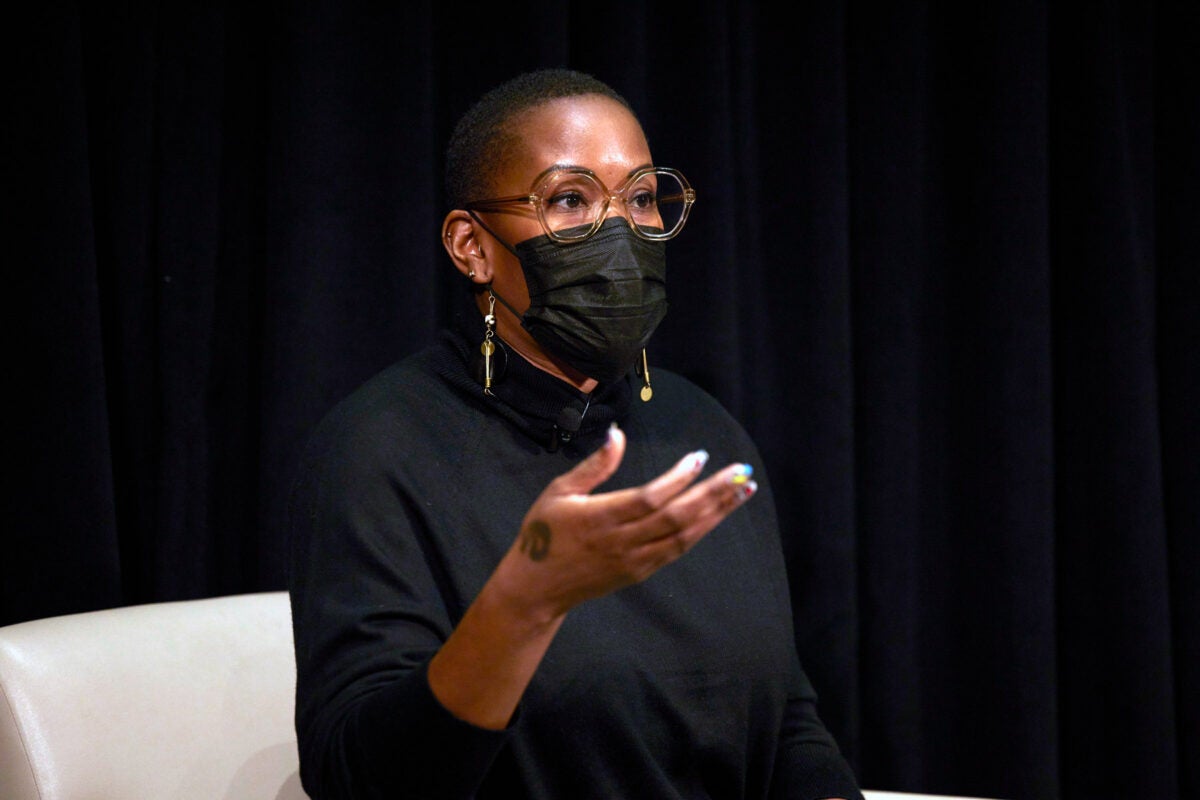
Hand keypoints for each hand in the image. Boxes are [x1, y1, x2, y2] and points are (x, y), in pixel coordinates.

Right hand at [493, 423, 757, 621]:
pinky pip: (678, 550)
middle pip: (678, 517)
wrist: (537, 588)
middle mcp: (622, 541)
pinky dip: (701, 530)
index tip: (700, 457)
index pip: (650, 498)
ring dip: (717, 512)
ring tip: (744, 490)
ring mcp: (634, 560)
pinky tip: (718, 514)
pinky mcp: (640, 572)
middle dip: (714, 494)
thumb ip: (594, 465)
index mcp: (601, 518)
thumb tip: (618, 434)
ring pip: (685, 536)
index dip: (679, 479)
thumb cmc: (543, 533)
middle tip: (743, 472)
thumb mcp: (559, 491)